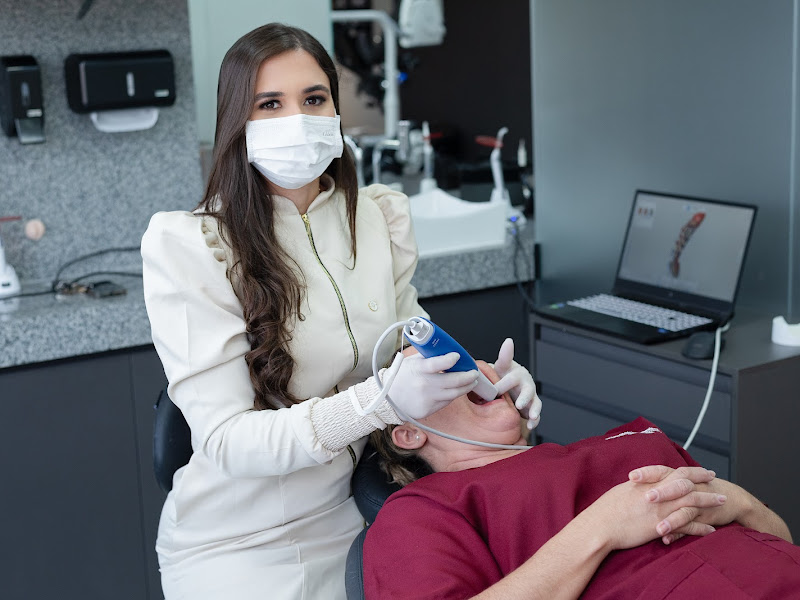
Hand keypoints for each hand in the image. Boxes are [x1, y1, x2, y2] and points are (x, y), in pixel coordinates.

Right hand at [385, 352, 478, 419]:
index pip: (437, 364)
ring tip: (471, 382)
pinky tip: (456, 390)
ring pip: (454, 394)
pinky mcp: (428, 410)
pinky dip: (453, 395)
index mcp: (419, 369)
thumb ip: (428, 356)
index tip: (457, 356)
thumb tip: (445, 349)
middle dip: (468, 376)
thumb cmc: (401, 376)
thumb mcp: (412, 361)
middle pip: (453, 381)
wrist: (388, 398)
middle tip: (474, 372)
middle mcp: (424, 385)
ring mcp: (427, 399)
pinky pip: (446, 402)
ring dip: (466, 387)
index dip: (449, 360)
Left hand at [493, 338, 540, 429]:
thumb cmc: (505, 375)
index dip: (507, 380)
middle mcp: (526, 384)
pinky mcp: (531, 407)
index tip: (500, 382)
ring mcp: (530, 396)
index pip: (512, 375)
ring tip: (531, 417)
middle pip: (528, 390)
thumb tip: (509, 341)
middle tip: (518, 404)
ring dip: (534, 410)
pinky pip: (535, 414)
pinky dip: (534, 420)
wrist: (511, 385)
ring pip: (535, 403)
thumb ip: (505, 356)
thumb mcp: (502, 366)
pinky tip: (529, 425)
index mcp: (516, 373)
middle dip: (524, 397)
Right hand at [582, 465, 724, 551]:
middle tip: (716, 482)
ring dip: (708, 502)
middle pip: (688, 484)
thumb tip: (644, 486)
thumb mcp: (623, 491)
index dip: (692, 471)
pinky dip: (701, 528)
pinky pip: (688, 526)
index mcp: (648, 482)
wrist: (600, 525)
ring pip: (692, 502)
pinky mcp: (663, 526)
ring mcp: (662, 509)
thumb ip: (639, 487)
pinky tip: (711, 530)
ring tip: (722, 502)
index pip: (676, 472)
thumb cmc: (605, 509)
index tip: (703, 471)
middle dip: (704, 483)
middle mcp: (658, 493)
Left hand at [633, 466, 791, 542]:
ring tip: (658, 528)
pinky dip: (680, 532)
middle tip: (647, 497)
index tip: (631, 476)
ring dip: (672, 518)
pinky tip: (667, 539)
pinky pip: (693, 526)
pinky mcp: (704, 517)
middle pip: (674, 485)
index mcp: (676, 476)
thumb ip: (655, 485)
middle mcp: (687, 487)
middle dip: (661, 491)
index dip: (647, 472)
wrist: (729, 498)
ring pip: (685, 508)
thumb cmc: (693, 490)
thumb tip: (627, 490)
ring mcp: (697, 502)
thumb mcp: (674, 484)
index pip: (660, 470)